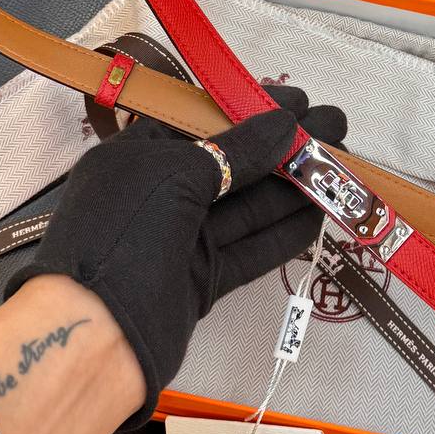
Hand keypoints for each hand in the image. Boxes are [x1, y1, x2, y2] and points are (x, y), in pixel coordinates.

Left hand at [5, 88, 345, 423]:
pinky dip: (284, 232)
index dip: (251, 110)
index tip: (300, 101)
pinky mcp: (201, 280)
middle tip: (335, 131)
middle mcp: (159, 193)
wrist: (94, 332)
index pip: (202, 121)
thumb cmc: (123, 231)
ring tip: (341, 167)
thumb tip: (286, 124)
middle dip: (283, 147)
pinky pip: (250, 249)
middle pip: (231, 163)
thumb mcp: (176, 173)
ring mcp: (181, 239)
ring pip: (247, 207)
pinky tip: (320, 213)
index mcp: (137, 155)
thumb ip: (236, 150)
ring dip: (293, 187)